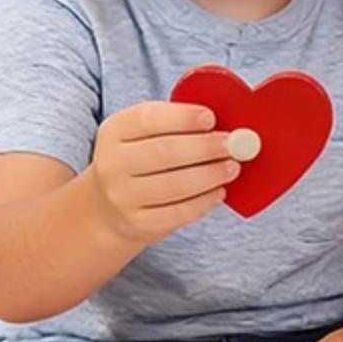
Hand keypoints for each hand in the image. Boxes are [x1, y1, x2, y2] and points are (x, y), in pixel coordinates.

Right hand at [88, 101, 236, 246]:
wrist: (109, 208)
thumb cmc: (141, 160)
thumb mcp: (145, 135)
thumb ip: (177, 125)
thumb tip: (226, 121)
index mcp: (115, 131)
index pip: (148, 119)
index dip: (182, 118)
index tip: (211, 117)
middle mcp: (113, 164)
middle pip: (164, 152)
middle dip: (204, 147)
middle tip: (233, 144)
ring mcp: (123, 197)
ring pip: (175, 185)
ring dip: (211, 175)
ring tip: (232, 167)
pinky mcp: (140, 224)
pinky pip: (180, 212)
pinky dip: (205, 200)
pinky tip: (219, 191)